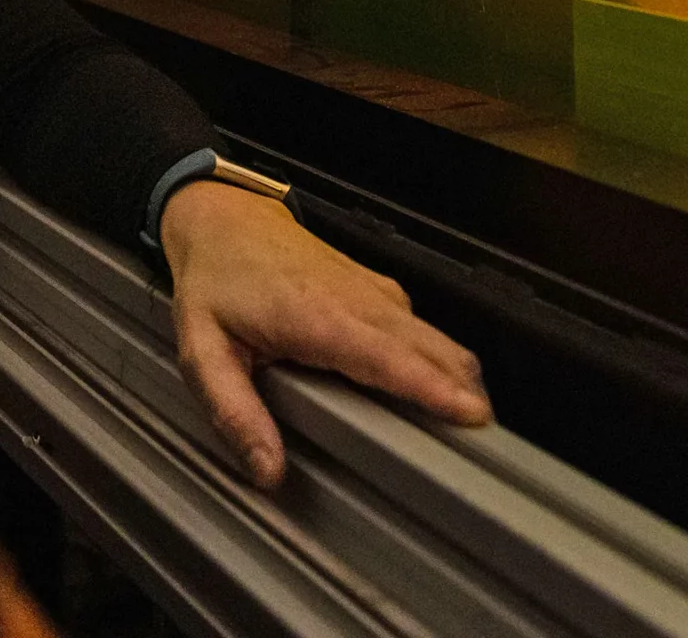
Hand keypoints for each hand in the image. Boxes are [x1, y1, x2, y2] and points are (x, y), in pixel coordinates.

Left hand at [160, 179, 491, 487]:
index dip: (434, 388)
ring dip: (459, 378)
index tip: (473, 416)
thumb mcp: (202, 352)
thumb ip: (235, 412)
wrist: (225, 217)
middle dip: (465, 393)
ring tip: (471, 428)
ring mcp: (375, 292)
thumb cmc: (215, 282)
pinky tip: (442, 390)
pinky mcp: (379, 290)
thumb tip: (268, 471)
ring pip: (437, 338)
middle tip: (484, 447)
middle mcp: (360, 302)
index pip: (391, 358)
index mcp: (320, 318)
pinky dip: (442, 360)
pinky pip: (423, 329)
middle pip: (434, 350)